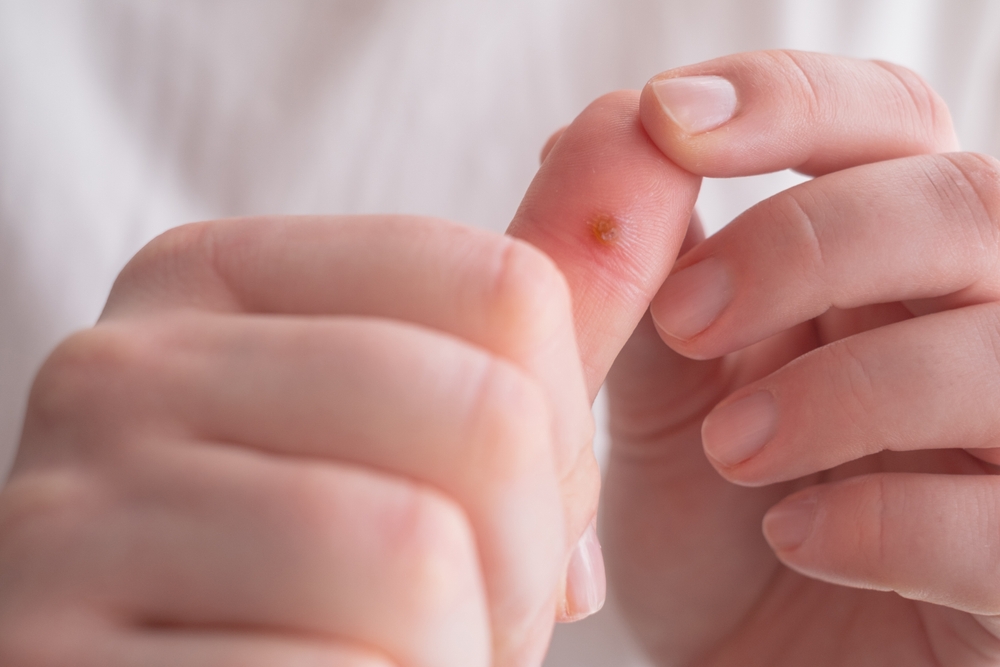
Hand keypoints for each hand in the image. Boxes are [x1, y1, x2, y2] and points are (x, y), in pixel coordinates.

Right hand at [0, 93, 699, 664]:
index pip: (503, 290)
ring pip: (410, 553)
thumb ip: (527, 302)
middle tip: (478, 609)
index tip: (523, 512)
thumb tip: (649, 132)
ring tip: (413, 654)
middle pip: (481, 414)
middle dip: (528, 551)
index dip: (563, 434)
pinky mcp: (68, 656)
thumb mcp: (429, 426)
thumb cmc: (331, 575)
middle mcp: (122, 370)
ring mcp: (71, 517)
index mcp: (209, 278)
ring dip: (465, 641)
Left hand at [602, 51, 999, 664]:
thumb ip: (650, 279)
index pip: (890, 120)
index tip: (668, 121)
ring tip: (733, 452)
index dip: (791, 99)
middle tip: (686, 325)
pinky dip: (891, 520)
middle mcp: (978, 327)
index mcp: (888, 267)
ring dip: (846, 388)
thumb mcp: (664, 397)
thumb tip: (603, 131)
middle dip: (811, 243)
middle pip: (968, 201)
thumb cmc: (711, 530)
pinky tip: (795, 538)